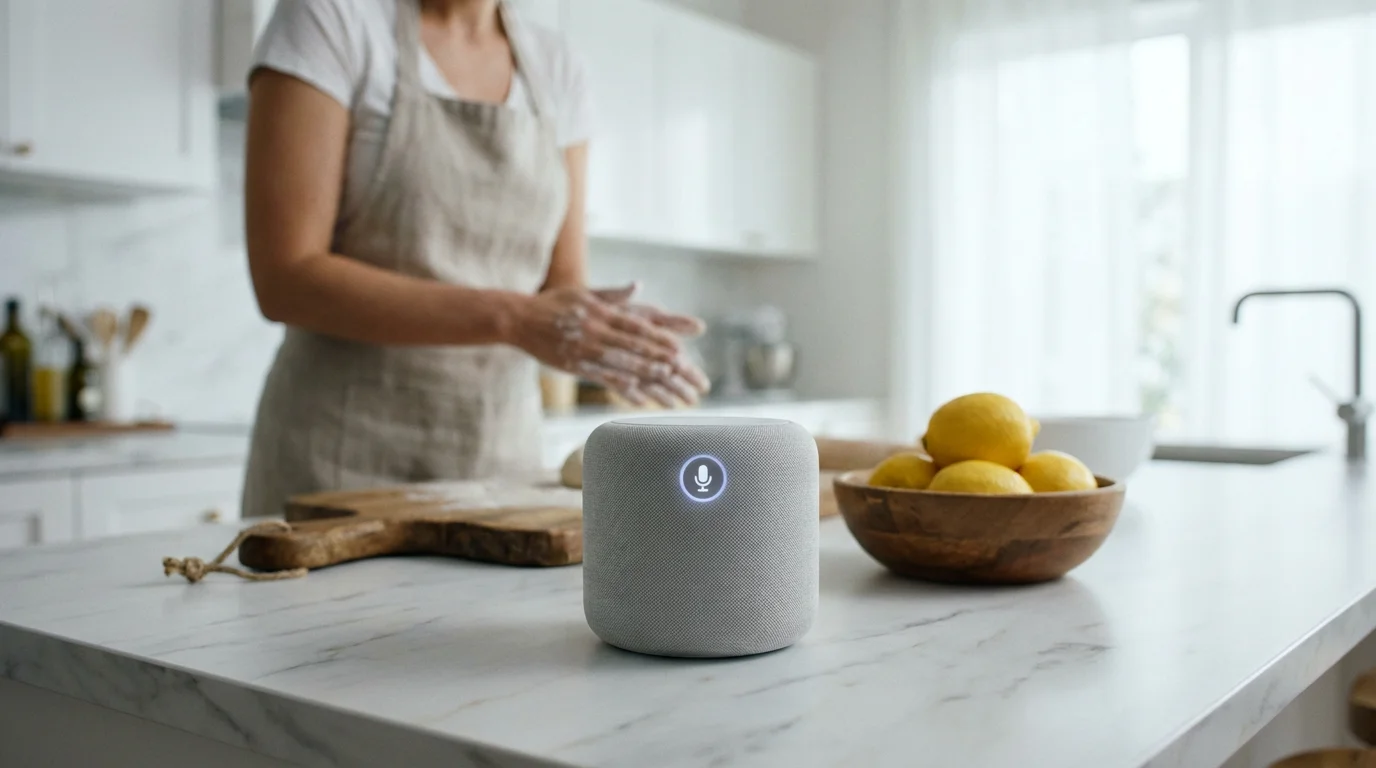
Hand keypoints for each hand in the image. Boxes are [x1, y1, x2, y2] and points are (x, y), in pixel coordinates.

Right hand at [512, 285, 709, 406]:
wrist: (519, 318)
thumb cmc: (554, 303)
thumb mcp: (584, 292)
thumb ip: (613, 294)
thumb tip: (638, 286)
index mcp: (603, 314)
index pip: (638, 327)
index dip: (660, 340)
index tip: (680, 350)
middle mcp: (598, 332)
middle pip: (637, 350)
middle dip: (663, 364)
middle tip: (685, 375)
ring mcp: (586, 351)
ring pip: (624, 368)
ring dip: (650, 381)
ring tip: (672, 392)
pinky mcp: (576, 366)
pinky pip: (604, 381)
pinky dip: (623, 390)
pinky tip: (640, 400)